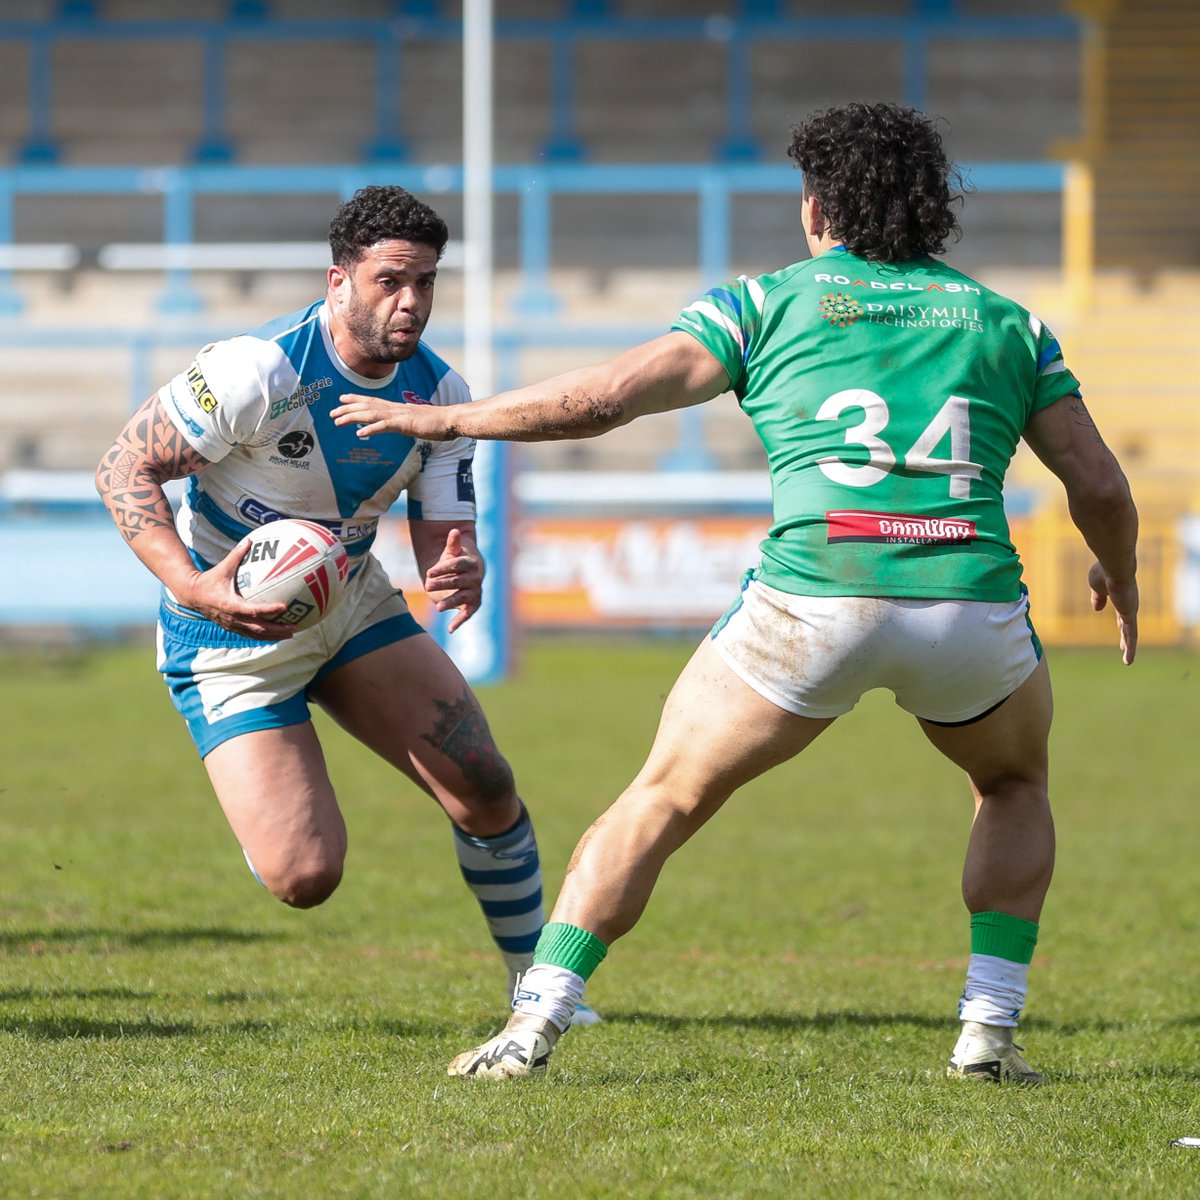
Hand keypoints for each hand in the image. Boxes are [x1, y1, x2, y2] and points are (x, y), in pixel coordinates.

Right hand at [177, 537, 296, 641]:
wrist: (192, 595)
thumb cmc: (209, 579)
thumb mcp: (223, 567)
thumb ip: (237, 554)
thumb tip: (250, 539)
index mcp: (230, 604)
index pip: (253, 610)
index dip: (269, 610)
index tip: (285, 607)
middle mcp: (232, 618)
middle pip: (258, 628)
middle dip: (277, 630)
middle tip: (294, 627)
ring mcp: (232, 625)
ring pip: (256, 634)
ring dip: (273, 636)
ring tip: (291, 635)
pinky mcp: (231, 628)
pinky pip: (250, 634)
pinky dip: (264, 636)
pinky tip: (277, 635)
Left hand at [331, 395, 451, 439]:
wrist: (451, 420)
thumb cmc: (438, 422)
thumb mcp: (418, 421)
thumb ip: (406, 422)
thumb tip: (400, 424)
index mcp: (398, 408)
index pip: (373, 401)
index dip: (356, 399)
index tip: (342, 398)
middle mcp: (396, 409)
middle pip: (367, 406)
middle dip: (348, 408)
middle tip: (332, 412)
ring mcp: (400, 416)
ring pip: (371, 414)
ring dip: (353, 417)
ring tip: (338, 421)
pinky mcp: (405, 425)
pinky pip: (385, 426)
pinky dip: (371, 429)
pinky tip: (359, 433)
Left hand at [424, 527, 483, 632]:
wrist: (463, 575)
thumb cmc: (455, 562)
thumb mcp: (451, 553)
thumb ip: (453, 544)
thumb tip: (454, 530)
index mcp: (472, 563)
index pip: (458, 565)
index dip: (444, 568)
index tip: (429, 572)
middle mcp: (476, 578)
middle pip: (458, 581)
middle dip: (443, 584)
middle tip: (427, 585)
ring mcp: (475, 592)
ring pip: (462, 597)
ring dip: (450, 602)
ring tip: (438, 608)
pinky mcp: (472, 605)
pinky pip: (468, 613)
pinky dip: (460, 622)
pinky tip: (450, 630)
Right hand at [1088, 560, 1137, 664]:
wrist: (1115, 566)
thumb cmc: (1104, 571)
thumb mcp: (1096, 584)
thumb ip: (1097, 597)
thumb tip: (1097, 609)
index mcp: (1120, 596)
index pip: (1121, 612)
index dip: (1120, 622)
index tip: (1120, 628)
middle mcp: (1129, 604)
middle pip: (1128, 625)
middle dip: (1126, 636)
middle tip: (1124, 646)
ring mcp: (1131, 611)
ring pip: (1131, 634)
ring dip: (1128, 647)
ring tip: (1127, 660)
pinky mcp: (1130, 616)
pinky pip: (1132, 636)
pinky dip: (1131, 649)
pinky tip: (1128, 660)